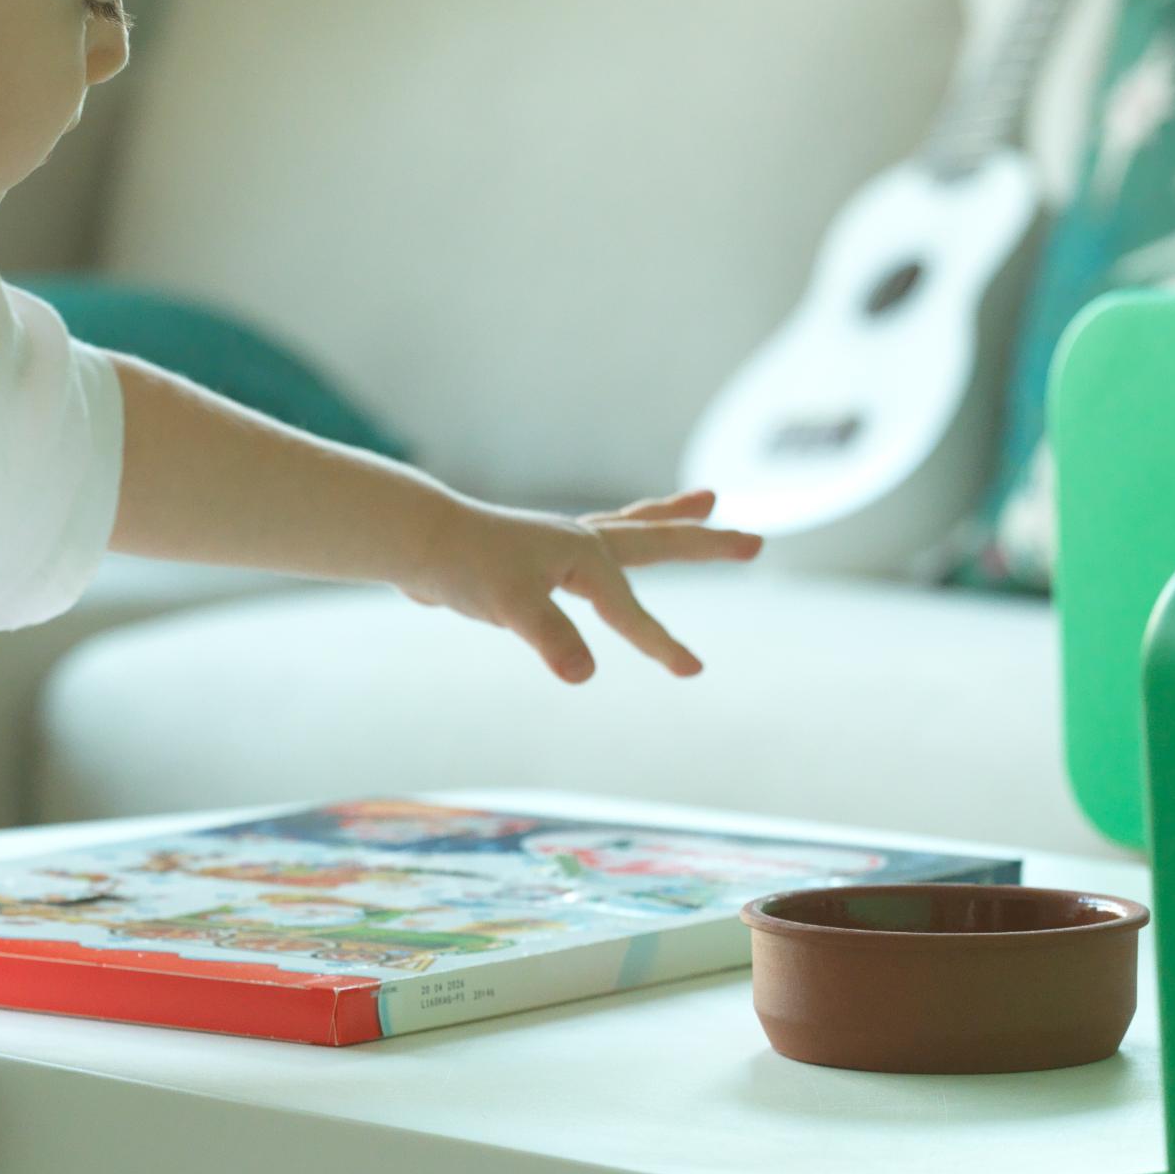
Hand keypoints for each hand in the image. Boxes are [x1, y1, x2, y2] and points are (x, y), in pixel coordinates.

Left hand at [411, 487, 762, 684]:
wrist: (418, 541)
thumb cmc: (464, 568)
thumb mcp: (510, 608)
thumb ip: (550, 638)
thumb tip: (583, 674)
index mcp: (583, 557)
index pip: (629, 612)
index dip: (661, 643)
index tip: (694, 669)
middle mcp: (580, 543)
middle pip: (658, 539)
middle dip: (707, 544)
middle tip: (756, 542)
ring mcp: (562, 544)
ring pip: (632, 528)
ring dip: (671, 517)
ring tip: (710, 499)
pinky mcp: (541, 555)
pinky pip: (599, 546)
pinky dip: (619, 538)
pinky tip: (617, 544)